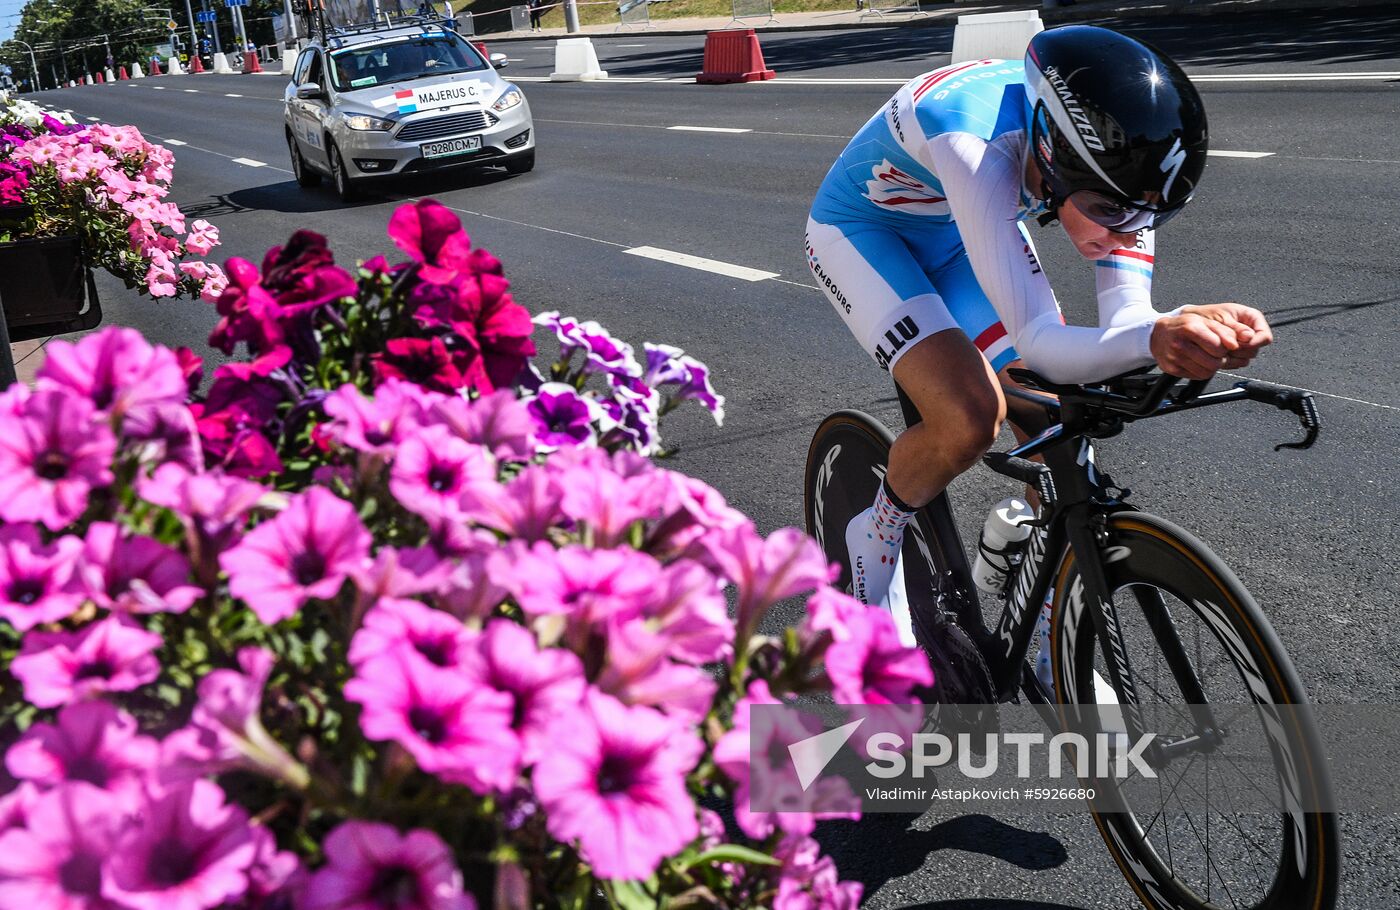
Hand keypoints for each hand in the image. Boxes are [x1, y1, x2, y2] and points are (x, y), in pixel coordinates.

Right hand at [1149, 303, 1272, 379]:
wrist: (1157, 334)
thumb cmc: (1183, 326)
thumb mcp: (1205, 321)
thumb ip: (1224, 331)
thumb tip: (1237, 344)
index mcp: (1190, 328)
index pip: (1218, 347)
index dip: (1224, 348)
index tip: (1221, 345)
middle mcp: (1180, 344)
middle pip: (1214, 362)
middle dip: (1220, 359)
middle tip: (1216, 353)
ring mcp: (1174, 358)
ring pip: (1207, 372)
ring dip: (1212, 366)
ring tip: (1207, 357)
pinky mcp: (1172, 369)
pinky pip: (1197, 376)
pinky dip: (1202, 371)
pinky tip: (1198, 362)